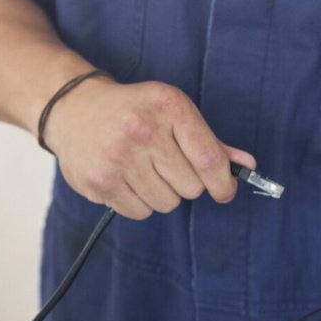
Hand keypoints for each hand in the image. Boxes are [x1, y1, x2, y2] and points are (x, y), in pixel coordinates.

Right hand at [42, 77, 255, 219]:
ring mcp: (118, 159)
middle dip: (186, 184)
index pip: (208, 158)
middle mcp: (142, 132)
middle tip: (168, 167)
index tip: (224, 191)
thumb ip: (210, 141)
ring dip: (162, 194)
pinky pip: (140, 213)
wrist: (74, 108)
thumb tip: (246, 167)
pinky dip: (139, 203)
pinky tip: (127, 180)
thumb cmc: (133, 110)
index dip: (223, 183)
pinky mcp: (99, 182)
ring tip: (144, 172)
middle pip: (190, 188)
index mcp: (168, 107)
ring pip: (166, 203)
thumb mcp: (172, 111)